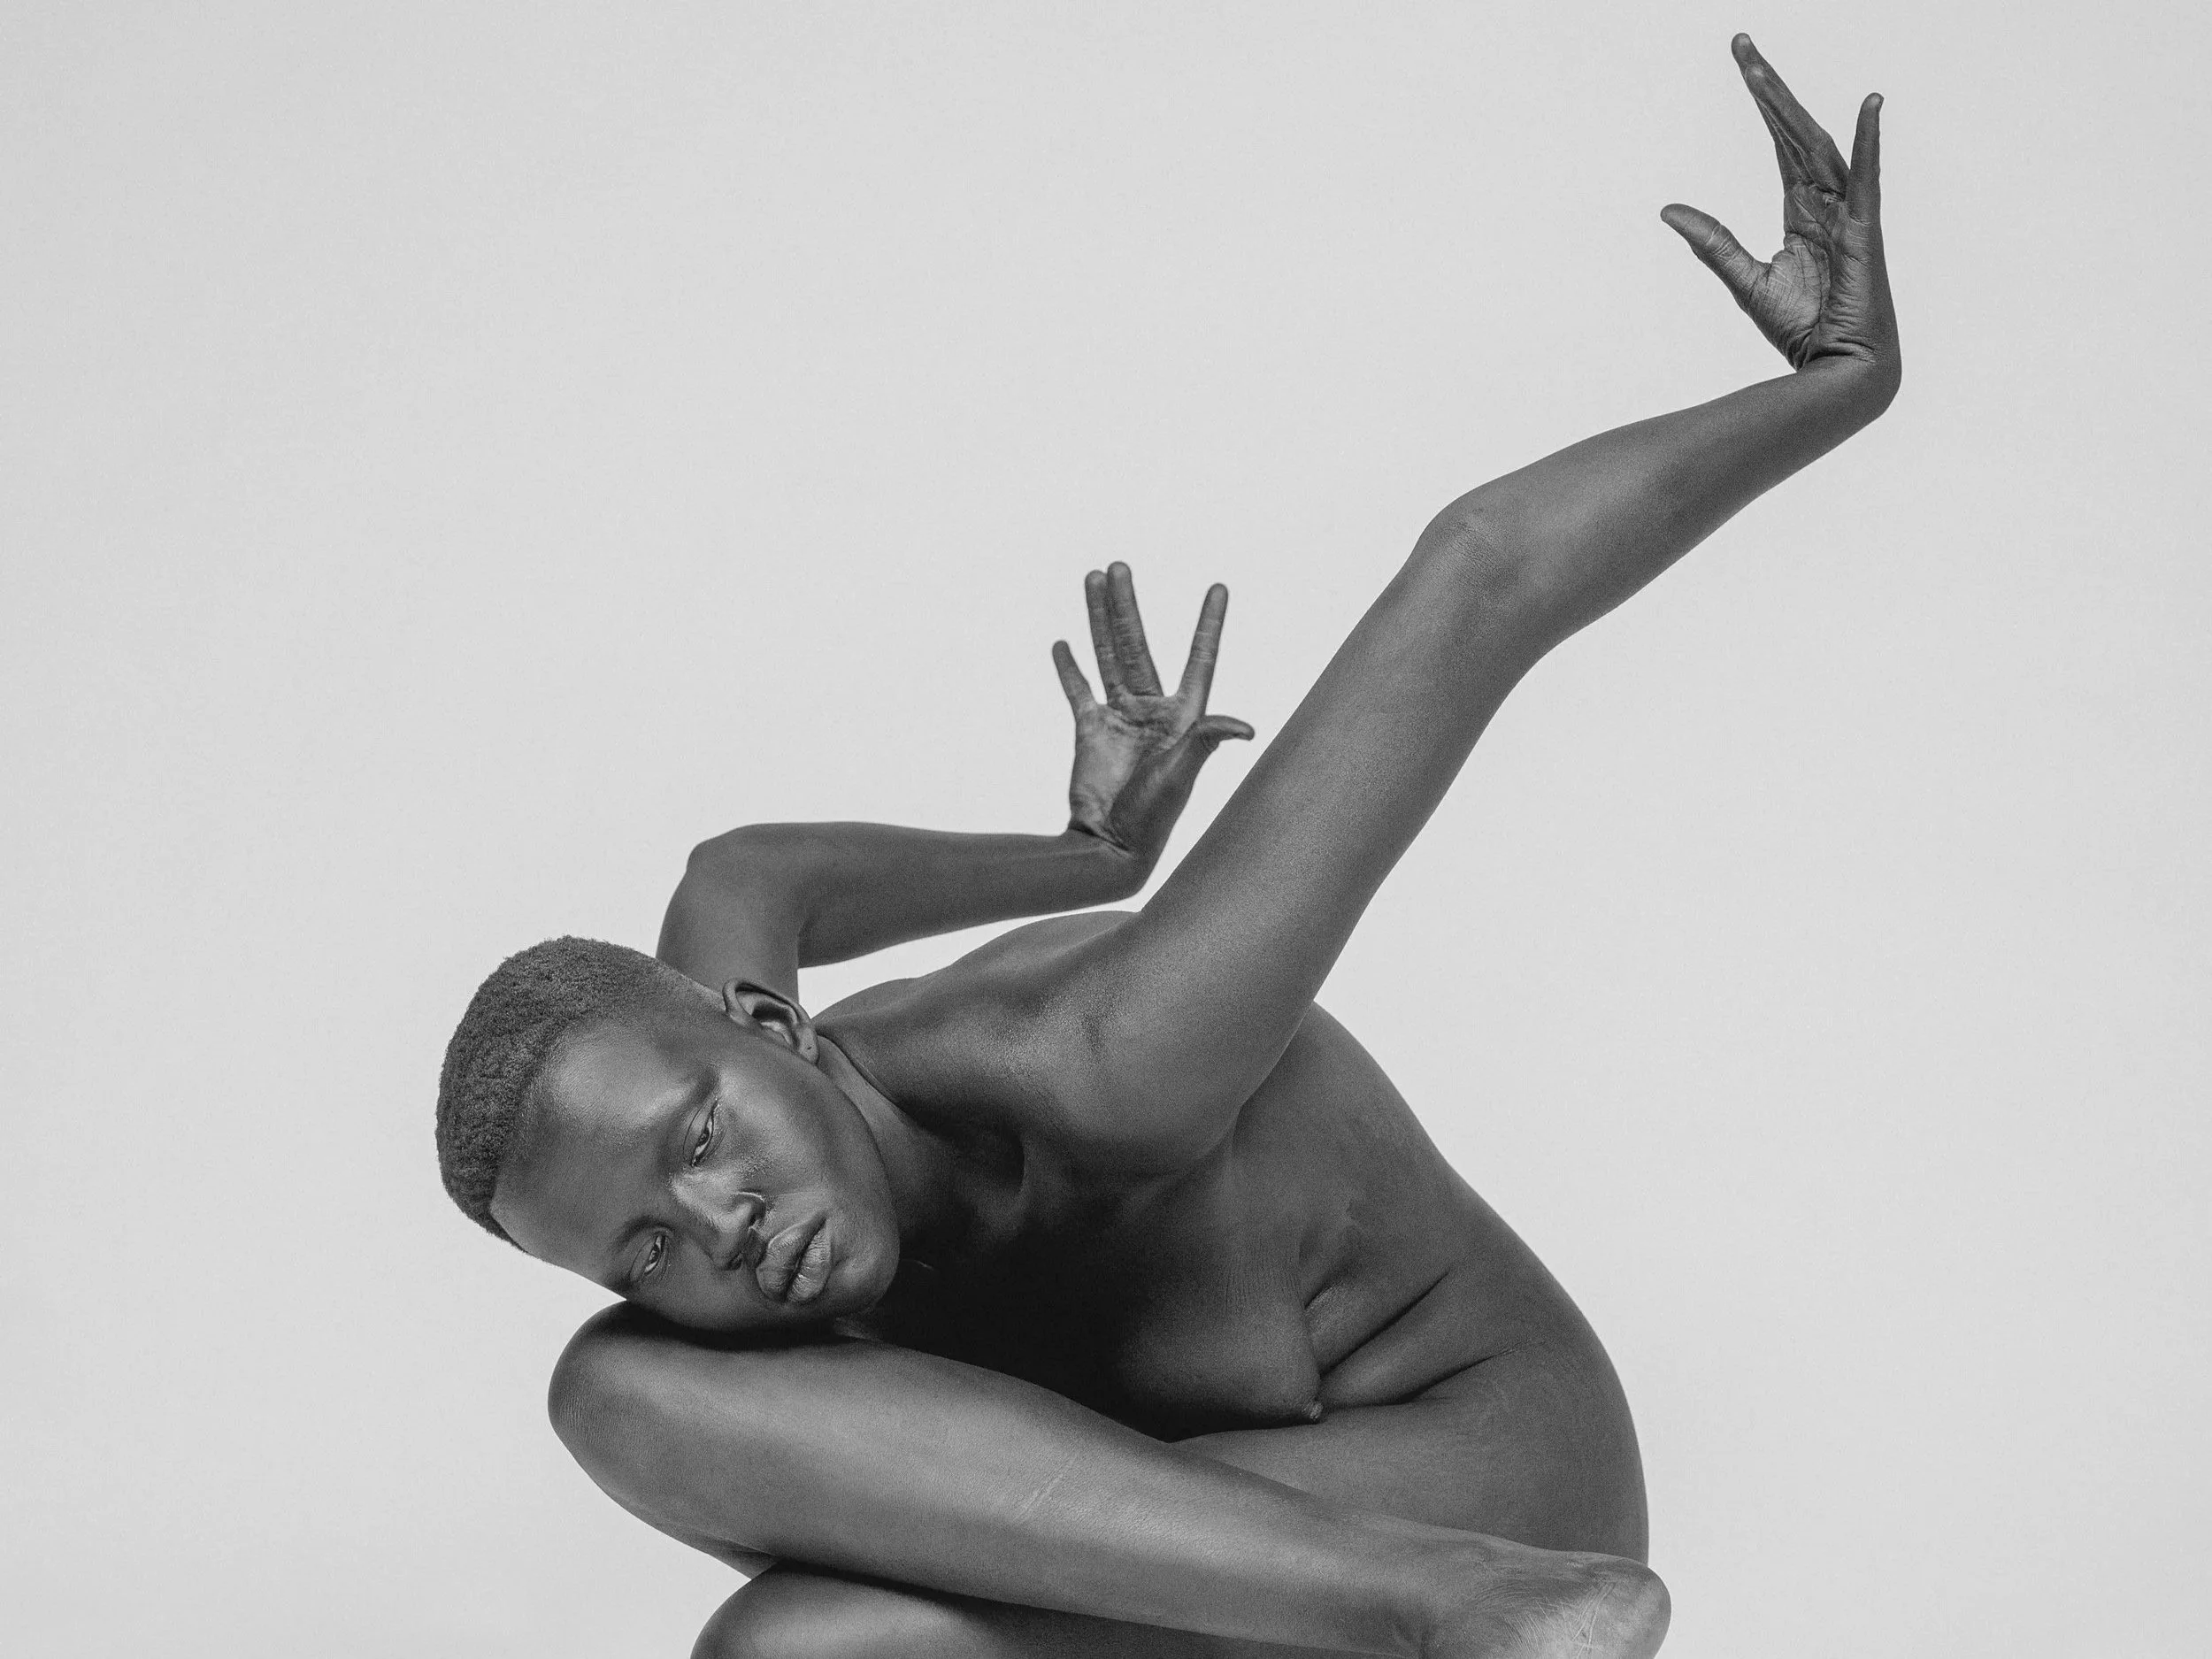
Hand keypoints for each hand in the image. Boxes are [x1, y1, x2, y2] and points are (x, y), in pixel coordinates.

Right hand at [1052, 563, 1252, 871]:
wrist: (1111, 844)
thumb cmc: (1156, 815)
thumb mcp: (1183, 773)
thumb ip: (1206, 741)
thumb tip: (1245, 727)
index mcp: (1184, 716)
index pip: (1200, 658)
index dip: (1209, 623)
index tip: (1218, 588)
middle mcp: (1153, 710)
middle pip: (1138, 645)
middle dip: (1126, 606)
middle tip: (1117, 566)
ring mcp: (1120, 718)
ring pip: (1107, 656)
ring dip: (1097, 620)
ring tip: (1091, 579)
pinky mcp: (1090, 731)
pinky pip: (1078, 690)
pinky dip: (1069, 668)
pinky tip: (1062, 642)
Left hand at [1662, 35, 1897, 393]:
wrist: (1834, 372)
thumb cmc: (1801, 330)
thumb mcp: (1745, 280)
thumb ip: (1712, 242)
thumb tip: (1669, 209)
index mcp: (1801, 210)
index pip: (1779, 143)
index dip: (1763, 101)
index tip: (1743, 61)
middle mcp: (1826, 202)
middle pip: (1794, 132)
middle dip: (1767, 88)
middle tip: (1741, 44)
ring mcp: (1848, 214)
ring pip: (1817, 145)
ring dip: (1792, 105)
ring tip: (1763, 68)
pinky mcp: (1863, 234)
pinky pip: (1867, 180)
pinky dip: (1869, 141)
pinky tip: (1871, 104)